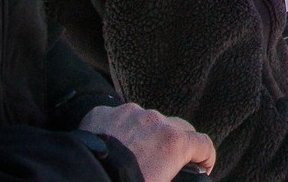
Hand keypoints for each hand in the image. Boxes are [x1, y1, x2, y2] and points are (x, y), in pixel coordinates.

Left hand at [79, 103, 214, 181]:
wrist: (81, 181)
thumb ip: (175, 178)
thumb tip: (189, 179)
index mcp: (174, 142)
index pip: (203, 144)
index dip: (206, 158)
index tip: (202, 168)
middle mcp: (156, 121)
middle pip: (179, 127)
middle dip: (179, 143)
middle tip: (170, 162)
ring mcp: (129, 113)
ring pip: (148, 121)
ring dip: (148, 134)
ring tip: (135, 155)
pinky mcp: (104, 113)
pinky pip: (120, 119)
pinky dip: (121, 130)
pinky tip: (113, 146)